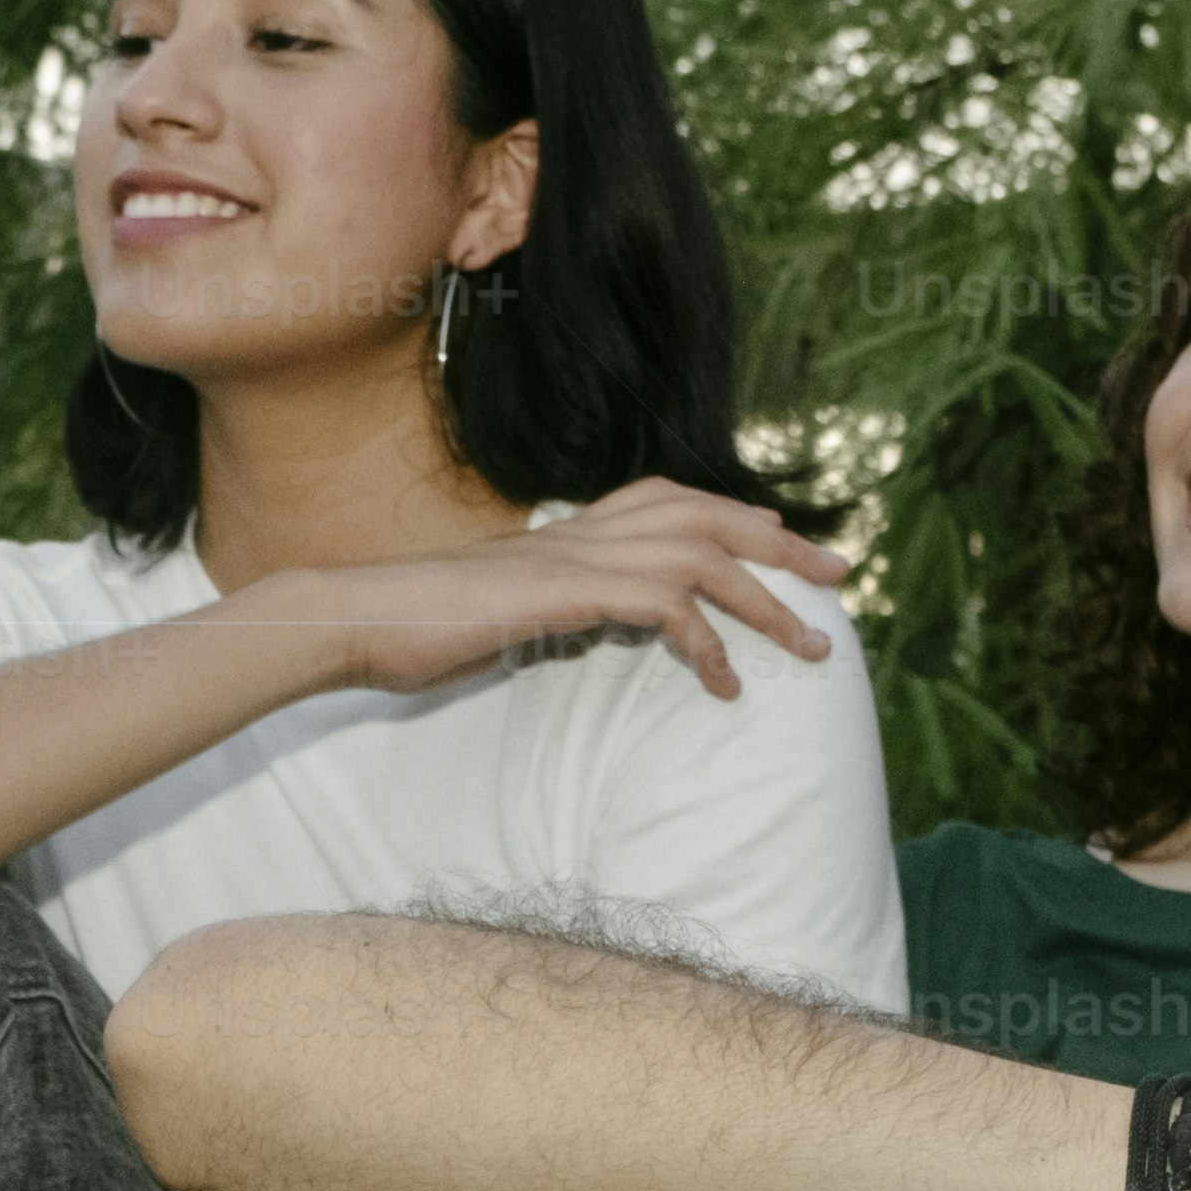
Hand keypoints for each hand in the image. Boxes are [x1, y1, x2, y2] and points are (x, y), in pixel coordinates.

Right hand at [259, 477, 855, 705]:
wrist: (351, 618)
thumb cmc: (412, 627)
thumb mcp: (502, 616)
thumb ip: (555, 611)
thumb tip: (590, 626)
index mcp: (570, 532)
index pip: (675, 504)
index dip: (739, 521)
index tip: (787, 548)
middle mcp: (582, 531)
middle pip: (710, 517)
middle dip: (783, 546)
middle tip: (840, 578)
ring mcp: (575, 558)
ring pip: (704, 561)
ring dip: (767, 605)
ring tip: (813, 648)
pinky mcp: (565, 595)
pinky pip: (663, 609)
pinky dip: (705, 646)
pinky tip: (724, 687)